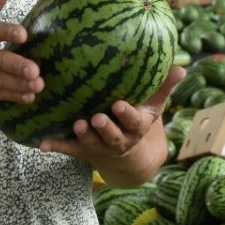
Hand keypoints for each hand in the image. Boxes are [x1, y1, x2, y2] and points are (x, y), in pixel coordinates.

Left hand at [39, 66, 185, 165]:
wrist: (129, 156)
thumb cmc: (138, 119)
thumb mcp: (154, 106)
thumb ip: (164, 86)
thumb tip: (181, 67)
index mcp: (136, 127)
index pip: (132, 122)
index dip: (125, 115)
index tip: (118, 104)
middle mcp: (119, 140)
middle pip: (112, 136)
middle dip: (105, 129)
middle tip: (96, 118)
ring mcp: (100, 147)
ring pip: (91, 144)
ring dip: (83, 136)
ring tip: (77, 125)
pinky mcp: (84, 151)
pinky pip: (69, 150)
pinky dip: (57, 146)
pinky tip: (43, 143)